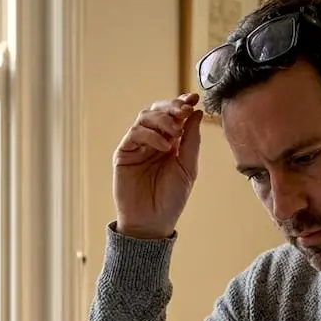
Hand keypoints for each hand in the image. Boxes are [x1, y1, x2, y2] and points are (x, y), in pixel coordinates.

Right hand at [112, 92, 204, 239]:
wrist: (152, 222)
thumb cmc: (170, 199)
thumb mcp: (188, 167)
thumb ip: (191, 140)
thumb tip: (197, 113)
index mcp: (170, 142)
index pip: (174, 116)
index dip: (182, 103)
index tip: (193, 98)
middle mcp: (152, 141)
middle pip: (158, 111)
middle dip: (172, 107)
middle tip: (184, 111)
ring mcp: (137, 146)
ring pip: (145, 117)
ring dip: (163, 119)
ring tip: (175, 132)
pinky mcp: (124, 153)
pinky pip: (135, 134)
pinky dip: (151, 135)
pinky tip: (164, 146)